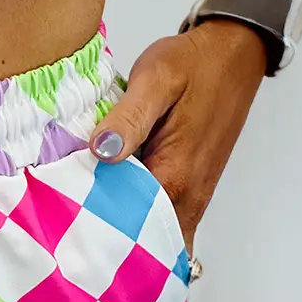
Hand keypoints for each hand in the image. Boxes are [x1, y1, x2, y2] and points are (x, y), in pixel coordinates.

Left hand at [88, 20, 267, 252]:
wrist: (235, 54)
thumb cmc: (195, 64)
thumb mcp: (156, 78)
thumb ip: (129, 116)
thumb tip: (101, 150)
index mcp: (175, 177)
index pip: (129, 227)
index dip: (96, 231)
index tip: (66, 229)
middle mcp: (187, 199)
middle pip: (143, 245)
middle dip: (108, 248)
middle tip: (71, 243)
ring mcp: (192, 201)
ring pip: (155, 241)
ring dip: (125, 241)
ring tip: (87, 235)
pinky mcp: (192, 195)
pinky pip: (164, 226)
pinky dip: (141, 230)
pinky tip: (112, 218)